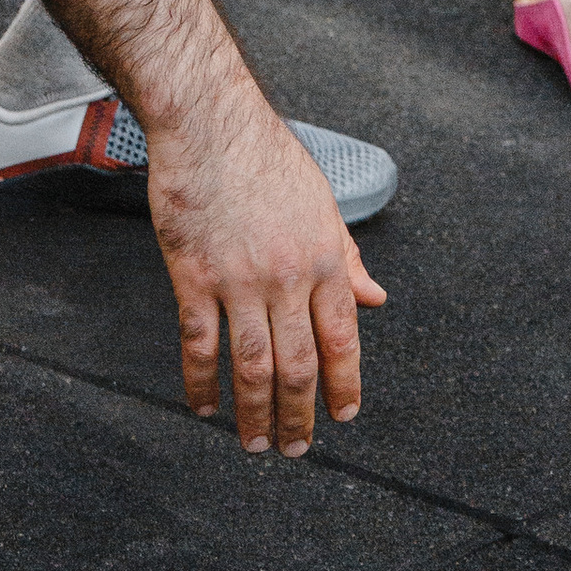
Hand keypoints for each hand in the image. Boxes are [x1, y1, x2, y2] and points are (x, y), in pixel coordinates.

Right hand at [150, 91, 386, 454]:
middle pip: (298, 364)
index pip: (342, 338)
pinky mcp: (194, 276)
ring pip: (252, 366)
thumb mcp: (322, 202)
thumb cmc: (266, 156)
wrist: (210, 122)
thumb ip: (347, 258)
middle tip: (296, 449)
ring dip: (255, 414)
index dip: (344, 384)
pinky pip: (200, 344)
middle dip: (300, 416)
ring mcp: (238, 279)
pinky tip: (205, 406)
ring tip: (255, 443)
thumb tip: (376, 300)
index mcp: (324, 257)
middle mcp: (287, 275)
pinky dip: (202, 383)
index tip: (343, 416)